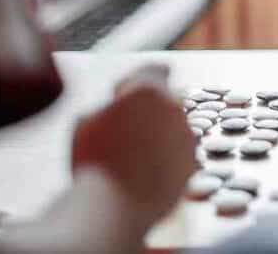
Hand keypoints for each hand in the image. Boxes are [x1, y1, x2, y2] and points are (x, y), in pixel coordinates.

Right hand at [71, 66, 196, 229]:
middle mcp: (176, 109)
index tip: (126, 94)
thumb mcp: (85, 120)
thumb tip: (115, 104)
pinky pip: (179, 155)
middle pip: (165, 102)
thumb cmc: (94, 162)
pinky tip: (143, 175)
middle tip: (123, 134)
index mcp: (149, 90)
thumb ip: (108, 104)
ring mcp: (187, 138)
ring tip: (129, 159)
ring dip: (158, 138)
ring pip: (173, 130)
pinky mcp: (192, 165)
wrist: (110, 208)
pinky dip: (166, 161)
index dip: (138, 82)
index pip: (156, 69)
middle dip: (149, 113)